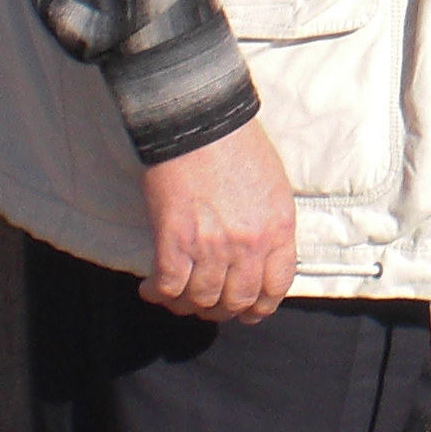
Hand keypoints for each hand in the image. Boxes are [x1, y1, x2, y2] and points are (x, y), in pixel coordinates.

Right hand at [138, 117, 296, 322]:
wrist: (199, 121)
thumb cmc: (237, 142)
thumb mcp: (273, 184)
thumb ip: (269, 222)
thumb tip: (257, 250)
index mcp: (279, 229)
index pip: (276, 287)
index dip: (260, 306)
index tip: (248, 310)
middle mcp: (249, 246)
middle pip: (237, 300)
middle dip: (223, 310)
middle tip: (209, 306)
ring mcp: (212, 247)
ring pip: (201, 300)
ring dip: (188, 304)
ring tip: (179, 297)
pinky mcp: (175, 242)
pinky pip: (168, 286)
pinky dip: (159, 293)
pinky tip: (151, 289)